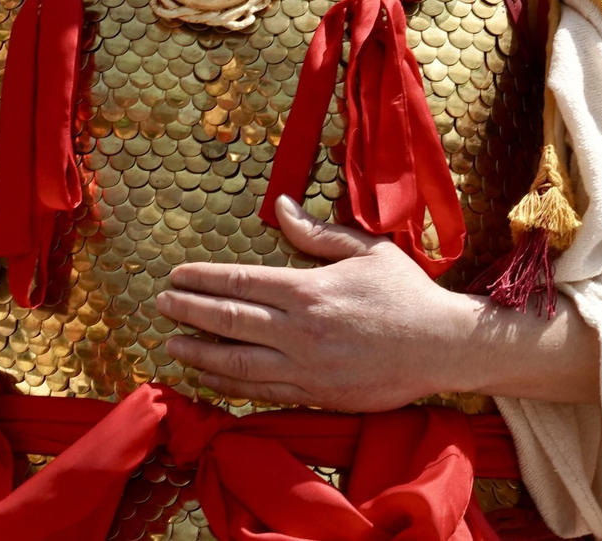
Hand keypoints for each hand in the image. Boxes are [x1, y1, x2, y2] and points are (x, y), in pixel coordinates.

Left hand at [155, 196, 479, 411]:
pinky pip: (260, 391)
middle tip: (160, 304)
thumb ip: (317, 233)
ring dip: (198, 352)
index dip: (203, 280)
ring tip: (171, 343)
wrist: (441, 347)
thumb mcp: (366, 249)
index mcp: (309, 290)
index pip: (241, 283)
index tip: (176, 276)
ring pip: (236, 363)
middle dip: (188, 311)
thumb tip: (281, 207)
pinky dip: (228, 383)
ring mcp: (304, 368)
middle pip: (228, 322)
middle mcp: (299, 332)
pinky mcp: (315, 394)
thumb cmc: (406, 293)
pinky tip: (210, 375)